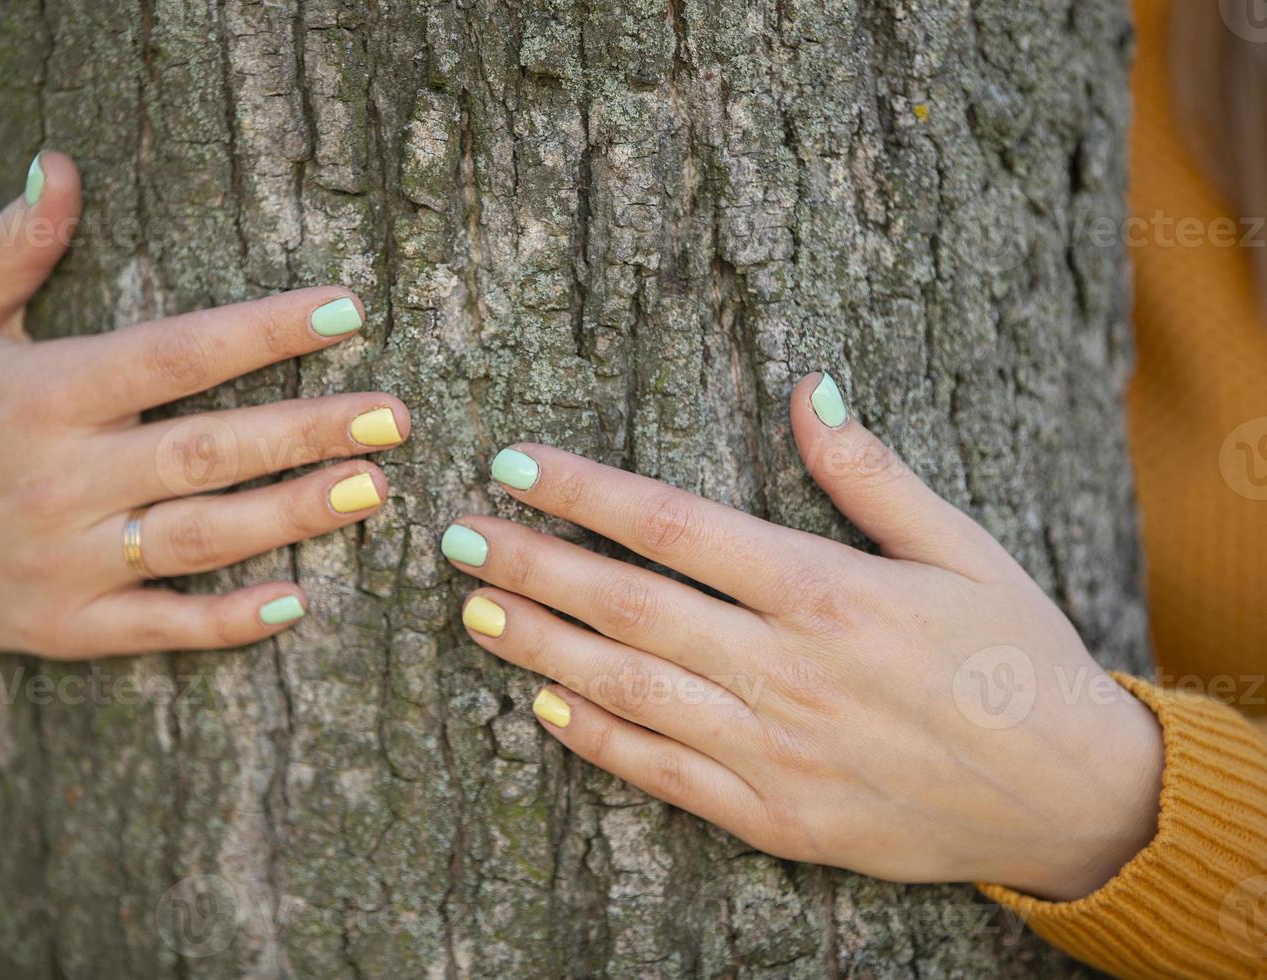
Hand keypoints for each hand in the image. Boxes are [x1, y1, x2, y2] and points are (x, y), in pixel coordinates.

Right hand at [0, 152, 408, 657]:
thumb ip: (14, 248)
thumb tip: (60, 163)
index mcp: (44, 394)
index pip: (175, 354)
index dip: (265, 331)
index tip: (348, 311)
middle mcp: (61, 477)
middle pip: (208, 451)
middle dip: (309, 431)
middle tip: (394, 416)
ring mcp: (63, 560)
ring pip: (199, 538)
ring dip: (292, 516)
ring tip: (373, 491)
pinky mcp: (63, 627)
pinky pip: (157, 627)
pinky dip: (224, 621)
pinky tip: (295, 601)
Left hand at [443, 373, 1162, 900]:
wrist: (1069, 797)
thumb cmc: (1016, 657)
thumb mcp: (963, 548)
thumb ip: (871, 474)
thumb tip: (806, 386)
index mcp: (827, 592)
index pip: (674, 526)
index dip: (584, 492)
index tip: (516, 464)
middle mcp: (786, 671)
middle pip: (628, 605)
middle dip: (533, 564)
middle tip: (457, 535)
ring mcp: (774, 753)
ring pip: (627, 690)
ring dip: (541, 644)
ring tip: (475, 607)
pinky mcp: (774, 820)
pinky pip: (663, 776)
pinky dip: (597, 739)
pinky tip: (544, 702)